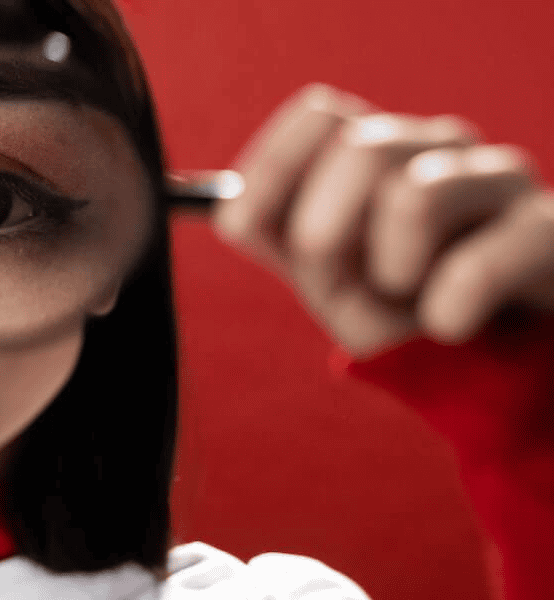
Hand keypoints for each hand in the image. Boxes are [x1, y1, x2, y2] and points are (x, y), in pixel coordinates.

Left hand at [212, 83, 553, 359]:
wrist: (483, 363)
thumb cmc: (397, 309)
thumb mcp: (327, 277)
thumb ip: (279, 239)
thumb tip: (228, 210)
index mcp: (379, 150)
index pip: (319, 116)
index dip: (271, 169)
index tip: (241, 229)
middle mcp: (437, 148)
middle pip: (361, 147)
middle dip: (322, 230)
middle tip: (331, 275)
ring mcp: (498, 180)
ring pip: (416, 195)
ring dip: (389, 269)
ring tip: (407, 296)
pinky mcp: (547, 230)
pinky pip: (478, 263)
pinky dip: (445, 309)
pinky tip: (448, 324)